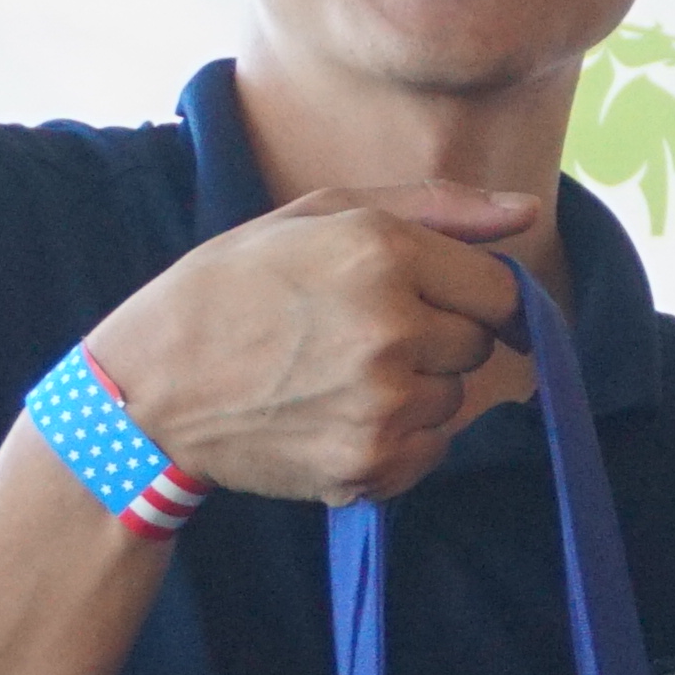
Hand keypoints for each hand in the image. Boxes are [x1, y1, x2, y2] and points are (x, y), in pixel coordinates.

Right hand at [89, 184, 535, 504]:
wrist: (147, 391)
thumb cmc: (231, 287)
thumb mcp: (318, 215)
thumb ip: (436, 207)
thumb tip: (527, 213)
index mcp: (382, 253)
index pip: (500, 290)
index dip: (474, 296)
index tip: (440, 301)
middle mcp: (392, 331)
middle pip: (476, 346)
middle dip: (435, 338)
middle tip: (358, 334)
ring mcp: (382, 406)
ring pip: (453, 401)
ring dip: (416, 390)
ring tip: (335, 375)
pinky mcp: (368, 466)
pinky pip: (430, 452)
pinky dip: (398, 439)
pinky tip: (334, 415)